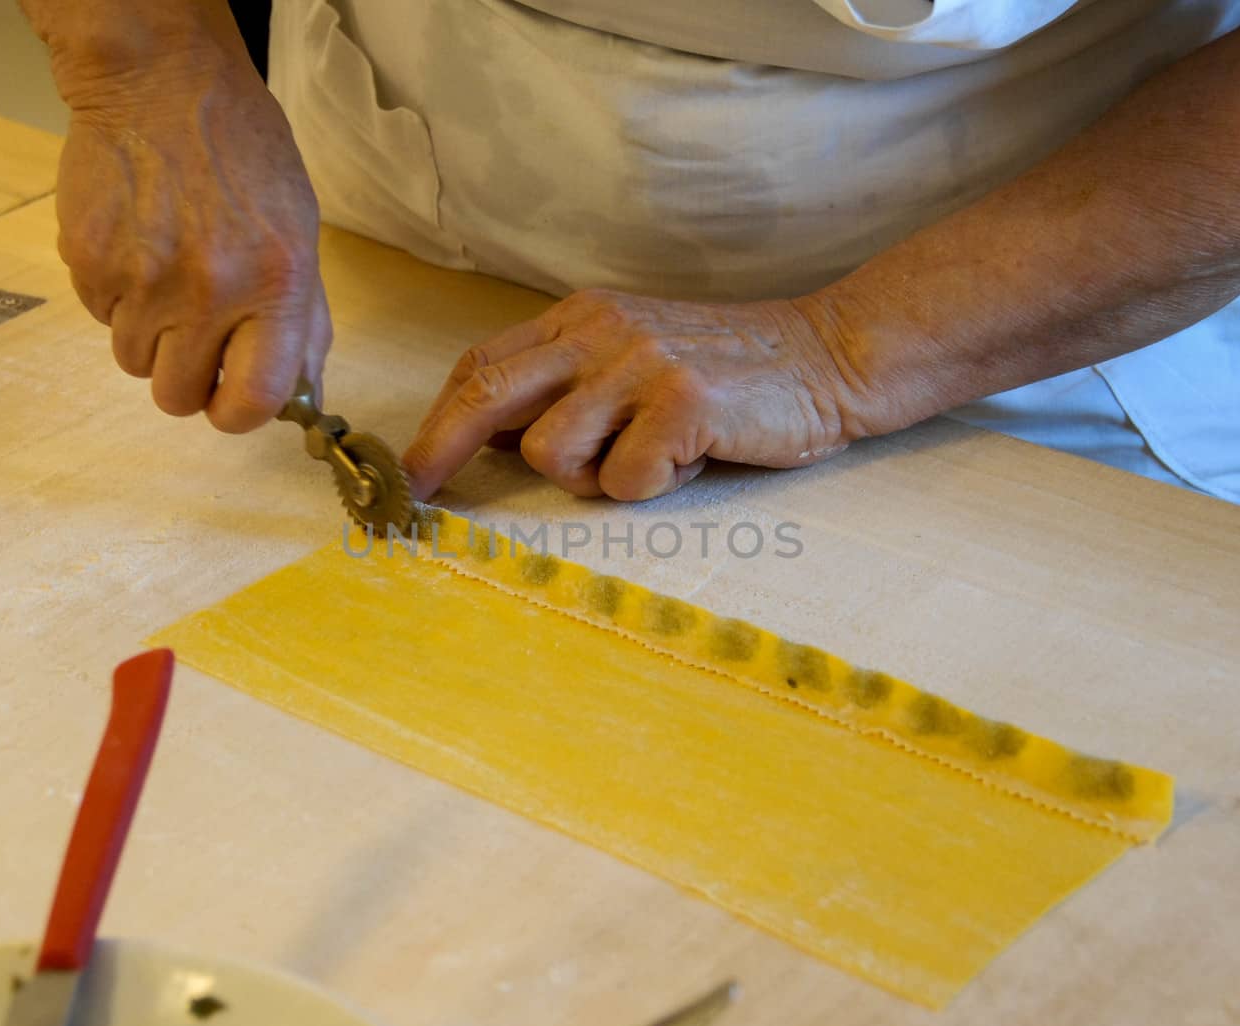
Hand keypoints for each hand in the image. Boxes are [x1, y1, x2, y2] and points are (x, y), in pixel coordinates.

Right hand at [55, 50, 329, 430]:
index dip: (238, 413)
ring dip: (149, 334)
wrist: (160, 81)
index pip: (254, 400)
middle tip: (195, 334)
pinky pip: (101, 317)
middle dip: (187, 378)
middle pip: (179, 397)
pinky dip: (116, 296)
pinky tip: (137, 244)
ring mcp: (142, 278)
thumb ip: (302, 320)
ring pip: (134, 362)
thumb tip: (301, 397)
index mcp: (274, 283)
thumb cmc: (242, 155)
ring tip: (167, 273)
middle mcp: (208, 288)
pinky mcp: (88, 262)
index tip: (231, 400)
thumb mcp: (298, 231)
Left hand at [402, 288, 857, 500]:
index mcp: (583, 318)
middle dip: (440, 451)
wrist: (829, 358)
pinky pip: (625, 480)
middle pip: (489, 395)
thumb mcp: (635, 356)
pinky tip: (692, 458)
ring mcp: (642, 363)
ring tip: (648, 457)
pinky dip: (653, 487)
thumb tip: (492, 437)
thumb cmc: (728, 374)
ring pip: (552, 454)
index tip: (411, 467)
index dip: (438, 420)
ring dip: (592, 478)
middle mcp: (602, 331)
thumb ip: (571, 384)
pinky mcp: (683, 402)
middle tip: (417, 494)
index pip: (484, 364)